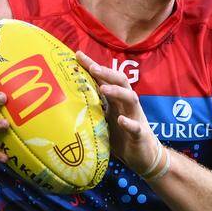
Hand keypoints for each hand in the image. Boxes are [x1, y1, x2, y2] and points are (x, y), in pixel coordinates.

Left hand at [75, 51, 158, 174]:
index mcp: (117, 99)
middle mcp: (127, 104)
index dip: (93, 65)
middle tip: (92, 68)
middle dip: (107, 73)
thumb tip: (68, 99)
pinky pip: (136, 126)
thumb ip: (93, 108)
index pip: (105, 78)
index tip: (78, 54)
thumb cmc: (122, 135)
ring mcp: (135, 117)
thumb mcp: (105, 119)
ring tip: (104, 89)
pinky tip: (121, 120)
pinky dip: (129, 123)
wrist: (144, 155)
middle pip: (120, 81)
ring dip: (117, 92)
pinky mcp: (140, 134)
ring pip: (130, 98)